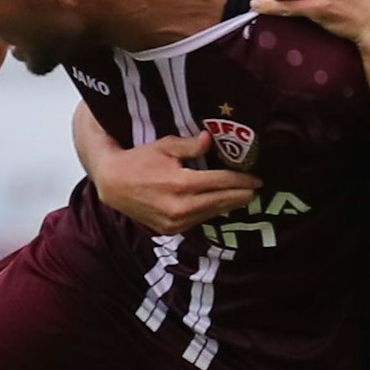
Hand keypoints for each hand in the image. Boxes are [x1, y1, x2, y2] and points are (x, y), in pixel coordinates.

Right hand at [88, 131, 260, 234]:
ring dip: (228, 205)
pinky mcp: (170, 230)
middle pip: (220, 201)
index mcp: (181, 184)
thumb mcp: (164, 146)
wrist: (113, 185)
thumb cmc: (139, 160)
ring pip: (211, 213)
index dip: (241, 181)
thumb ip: (190, 145)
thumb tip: (211, 140)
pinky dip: (211, 212)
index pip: (220, 182)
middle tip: (256, 189)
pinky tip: (220, 205)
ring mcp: (175, 221)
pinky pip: (198, 220)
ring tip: (243, 197)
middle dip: (241, 195)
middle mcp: (180, 206)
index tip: (256, 179)